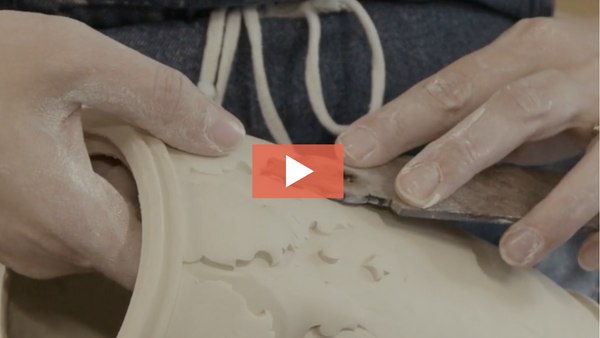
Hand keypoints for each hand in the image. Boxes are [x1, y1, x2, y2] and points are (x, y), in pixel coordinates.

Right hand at [0, 11, 244, 288]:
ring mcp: (28, 241)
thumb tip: (224, 135)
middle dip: (171, 196)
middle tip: (186, 147)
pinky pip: (80, 213)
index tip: (227, 203)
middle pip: (140, 241)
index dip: (198, 240)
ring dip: (134, 182)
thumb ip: (160, 99)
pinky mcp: (19, 224)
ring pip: (111, 224)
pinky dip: (102, 180)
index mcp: (70, 223)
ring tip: (136, 136)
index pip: (159, 264)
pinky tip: (97, 140)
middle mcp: (48, 248)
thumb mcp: (77, 61)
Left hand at [337, 14, 598, 270]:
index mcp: (530, 52)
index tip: (353, 149)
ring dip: (552, 209)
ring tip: (513, 253)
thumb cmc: (570, 81)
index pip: (453, 86)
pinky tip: (589, 260)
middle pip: (515, 108)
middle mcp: (577, 71)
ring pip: (595, 158)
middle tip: (411, 191)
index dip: (401, 119)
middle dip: (460, 152)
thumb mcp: (521, 83)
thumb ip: (470, 116)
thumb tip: (396, 153)